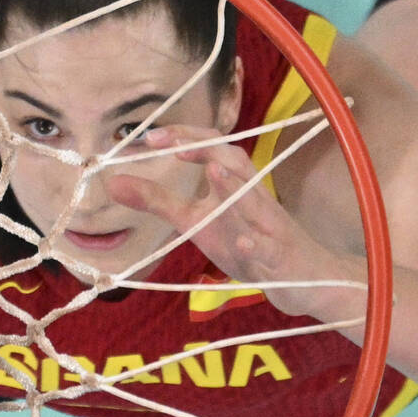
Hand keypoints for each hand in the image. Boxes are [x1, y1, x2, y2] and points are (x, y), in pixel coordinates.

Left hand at [106, 125, 357, 317]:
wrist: (305, 279)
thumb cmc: (247, 242)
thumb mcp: (197, 221)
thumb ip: (157, 202)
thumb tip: (113, 183)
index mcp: (233, 183)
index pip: (212, 147)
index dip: (184, 137)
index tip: (150, 137)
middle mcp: (253, 197)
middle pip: (235, 163)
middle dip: (206, 151)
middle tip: (174, 145)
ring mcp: (269, 227)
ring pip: (255, 203)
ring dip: (234, 188)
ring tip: (213, 172)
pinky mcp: (280, 258)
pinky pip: (270, 250)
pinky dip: (257, 245)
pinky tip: (243, 244)